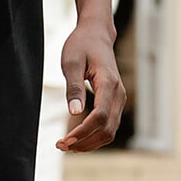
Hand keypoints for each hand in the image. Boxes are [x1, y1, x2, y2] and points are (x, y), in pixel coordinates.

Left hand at [56, 19, 125, 152]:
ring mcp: (119, 99)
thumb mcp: (71, 62)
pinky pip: (109, 125)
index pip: (100, 116)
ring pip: (110, 131)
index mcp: (108, 82)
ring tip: (67, 145)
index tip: (65, 140)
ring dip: (90, 142)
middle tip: (60, 145)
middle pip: (107, 128)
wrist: (96, 35)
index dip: (83, 132)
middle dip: (85, 141)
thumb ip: (74, 87)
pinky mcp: (115, 102)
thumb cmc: (81, 45)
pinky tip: (78, 139)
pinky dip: (95, 136)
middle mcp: (118, 93)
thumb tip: (74, 112)